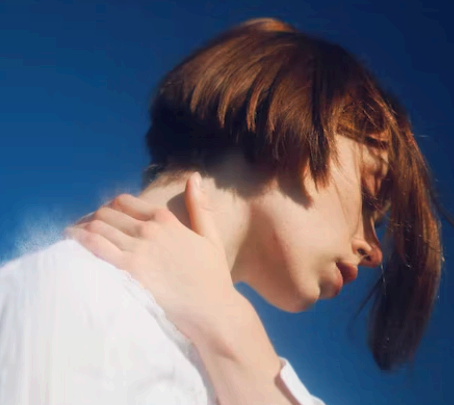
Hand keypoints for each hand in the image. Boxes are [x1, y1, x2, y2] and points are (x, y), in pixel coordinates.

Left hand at [65, 172, 241, 340]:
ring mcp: (136, 249)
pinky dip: (80, 241)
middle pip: (107, 214)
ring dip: (83, 228)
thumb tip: (195, 176)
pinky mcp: (126, 270)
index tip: (105, 215)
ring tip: (73, 234)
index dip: (111, 206)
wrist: (210, 309)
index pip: (125, 202)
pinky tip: (71, 243)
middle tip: (86, 227)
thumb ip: (201, 206)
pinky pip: (95, 247)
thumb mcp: (211, 236)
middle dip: (95, 217)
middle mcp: (148, 229)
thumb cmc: (211, 276)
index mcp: (165, 219)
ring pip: (98, 227)